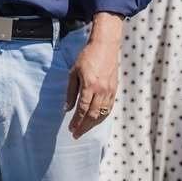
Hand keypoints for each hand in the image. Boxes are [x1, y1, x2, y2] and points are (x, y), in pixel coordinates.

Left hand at [66, 14, 121, 138]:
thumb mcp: (74, 71)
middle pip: (93, 115)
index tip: (71, 129)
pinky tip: (96, 120)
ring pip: (102, 114)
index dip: (76, 121)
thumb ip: (70, 91)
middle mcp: (101, 90)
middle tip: (76, 135)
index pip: (82, 109)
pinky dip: (102, 117)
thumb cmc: (87, 56)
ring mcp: (109, 90)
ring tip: (84, 130)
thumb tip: (66, 108)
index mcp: (89, 85)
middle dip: (84, 127)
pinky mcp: (114, 89)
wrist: (105, 45)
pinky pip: (109, 108)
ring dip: (93, 124)